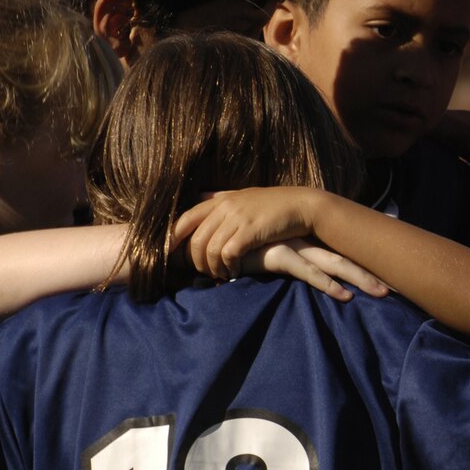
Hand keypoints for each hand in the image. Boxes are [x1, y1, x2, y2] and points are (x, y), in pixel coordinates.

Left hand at [173, 189, 319, 280]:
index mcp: (219, 200)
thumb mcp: (242, 196)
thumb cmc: (272, 204)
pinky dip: (228, 267)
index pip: (185, 219)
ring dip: (213, 267)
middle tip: (206, 272)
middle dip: (197, 261)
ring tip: (221, 274)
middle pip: (196, 240)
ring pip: (211, 249)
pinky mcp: (251, 231)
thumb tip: (200, 195)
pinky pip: (229, 254)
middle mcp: (225, 207)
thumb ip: (220, 197)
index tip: (168, 255)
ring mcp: (238, 218)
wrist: (301, 206)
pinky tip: (234, 271)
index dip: (172, 238)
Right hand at [249, 239, 388, 300]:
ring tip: (382, 292)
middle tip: (397, 285)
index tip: (388, 270)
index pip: (341, 250)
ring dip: (360, 279)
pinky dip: (329, 286)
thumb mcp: (268, 252)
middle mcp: (305, 241)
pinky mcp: (280, 256)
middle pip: (346, 256)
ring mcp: (294, 247)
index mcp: (305, 240)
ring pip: (335, 264)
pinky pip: (310, 273)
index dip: (364, 261)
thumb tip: (299, 270)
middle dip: (372, 271)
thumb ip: (284, 259)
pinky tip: (345, 297)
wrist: (214, 234)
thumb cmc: (240, 246)